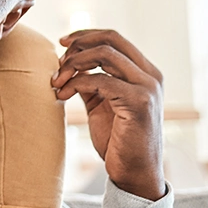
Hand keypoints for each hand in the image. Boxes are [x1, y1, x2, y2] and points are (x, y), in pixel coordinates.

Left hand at [52, 29, 165, 200]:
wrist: (133, 173)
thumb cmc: (116, 139)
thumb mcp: (101, 102)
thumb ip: (90, 79)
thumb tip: (68, 59)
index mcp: (144, 72)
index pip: (114, 37)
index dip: (84, 35)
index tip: (62, 42)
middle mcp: (150, 75)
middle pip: (109, 39)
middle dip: (77, 45)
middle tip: (58, 62)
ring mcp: (147, 87)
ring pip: (103, 54)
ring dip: (73, 63)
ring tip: (57, 80)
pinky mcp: (139, 102)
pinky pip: (99, 80)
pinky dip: (75, 82)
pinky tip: (62, 95)